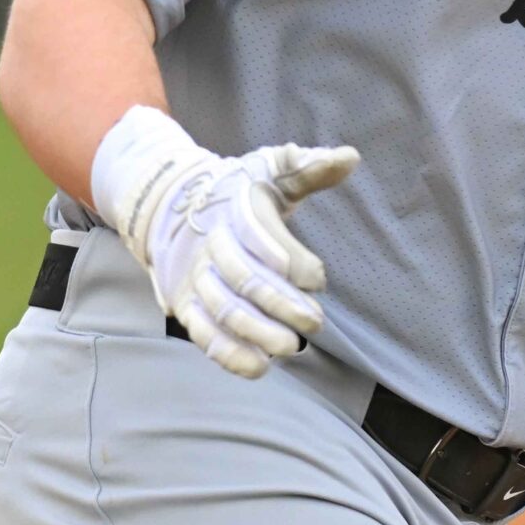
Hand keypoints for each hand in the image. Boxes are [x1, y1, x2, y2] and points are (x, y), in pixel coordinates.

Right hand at [92, 107, 358, 378]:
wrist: (173, 205)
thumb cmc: (238, 189)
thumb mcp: (271, 168)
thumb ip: (309, 167)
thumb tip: (350, 157)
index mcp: (235, 211)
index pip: (264, 241)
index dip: (293, 263)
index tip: (318, 279)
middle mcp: (212, 247)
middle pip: (245, 281)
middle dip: (282, 304)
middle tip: (315, 323)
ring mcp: (196, 279)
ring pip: (224, 311)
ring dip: (258, 334)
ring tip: (292, 347)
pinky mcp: (185, 305)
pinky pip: (203, 334)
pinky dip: (229, 354)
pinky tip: (260, 367)